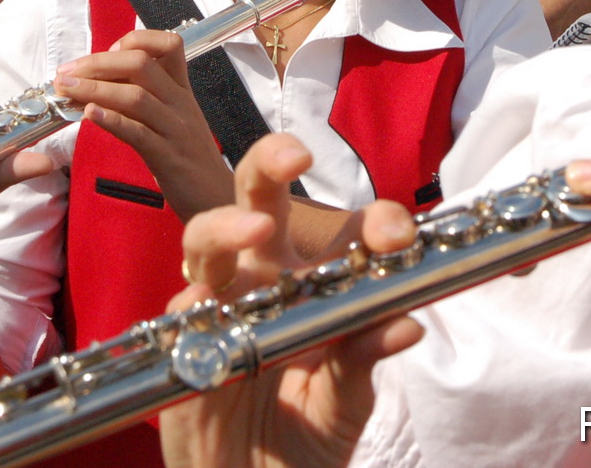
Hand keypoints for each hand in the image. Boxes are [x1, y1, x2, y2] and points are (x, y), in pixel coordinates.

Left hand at [54, 30, 234, 220]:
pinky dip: (112, 120)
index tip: (105, 53)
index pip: (167, 44)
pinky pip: (138, 133)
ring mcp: (176, 130)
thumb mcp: (173, 119)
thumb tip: (105, 81)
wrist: (218, 198)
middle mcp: (180, 103)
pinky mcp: (169, 158)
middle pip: (141, 64)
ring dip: (94, 89)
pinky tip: (89, 114)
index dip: (132, 41)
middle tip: (66, 73)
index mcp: (182, 90)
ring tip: (66, 91)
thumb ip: (147, 97)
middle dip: (97, 63)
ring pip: (135, 96)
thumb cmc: (188, 159)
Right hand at [161, 135, 423, 467]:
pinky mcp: (182, 353)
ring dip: (226, 228)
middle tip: (296, 152)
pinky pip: (181, 319)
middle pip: (256, 201)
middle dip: (270, 164)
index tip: (397, 235)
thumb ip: (364, 361)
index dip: (370, 222)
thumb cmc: (300, 445)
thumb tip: (408, 322)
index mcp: (310, 285)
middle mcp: (259, 284)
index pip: (342, 233)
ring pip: (205, 244)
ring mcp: (216, 312)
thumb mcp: (344, 406)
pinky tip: (206, 301)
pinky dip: (194, 305)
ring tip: (254, 231)